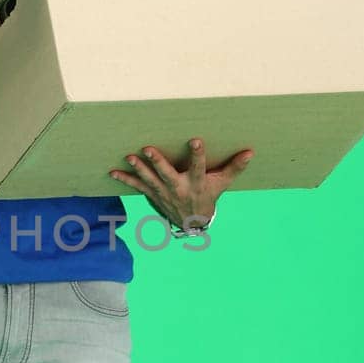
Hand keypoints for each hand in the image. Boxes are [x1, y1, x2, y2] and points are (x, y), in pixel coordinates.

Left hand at [109, 137, 254, 229]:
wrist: (193, 222)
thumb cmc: (208, 196)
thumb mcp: (222, 183)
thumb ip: (234, 167)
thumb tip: (251, 151)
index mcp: (196, 183)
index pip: (199, 167)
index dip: (198, 155)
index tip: (195, 140)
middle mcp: (179, 189)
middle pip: (168, 174)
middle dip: (158, 162)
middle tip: (147, 149)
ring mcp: (164, 193)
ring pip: (150, 180)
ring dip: (138, 169)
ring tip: (129, 157)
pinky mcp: (153, 195)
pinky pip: (137, 187)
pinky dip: (125, 180)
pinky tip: (112, 172)